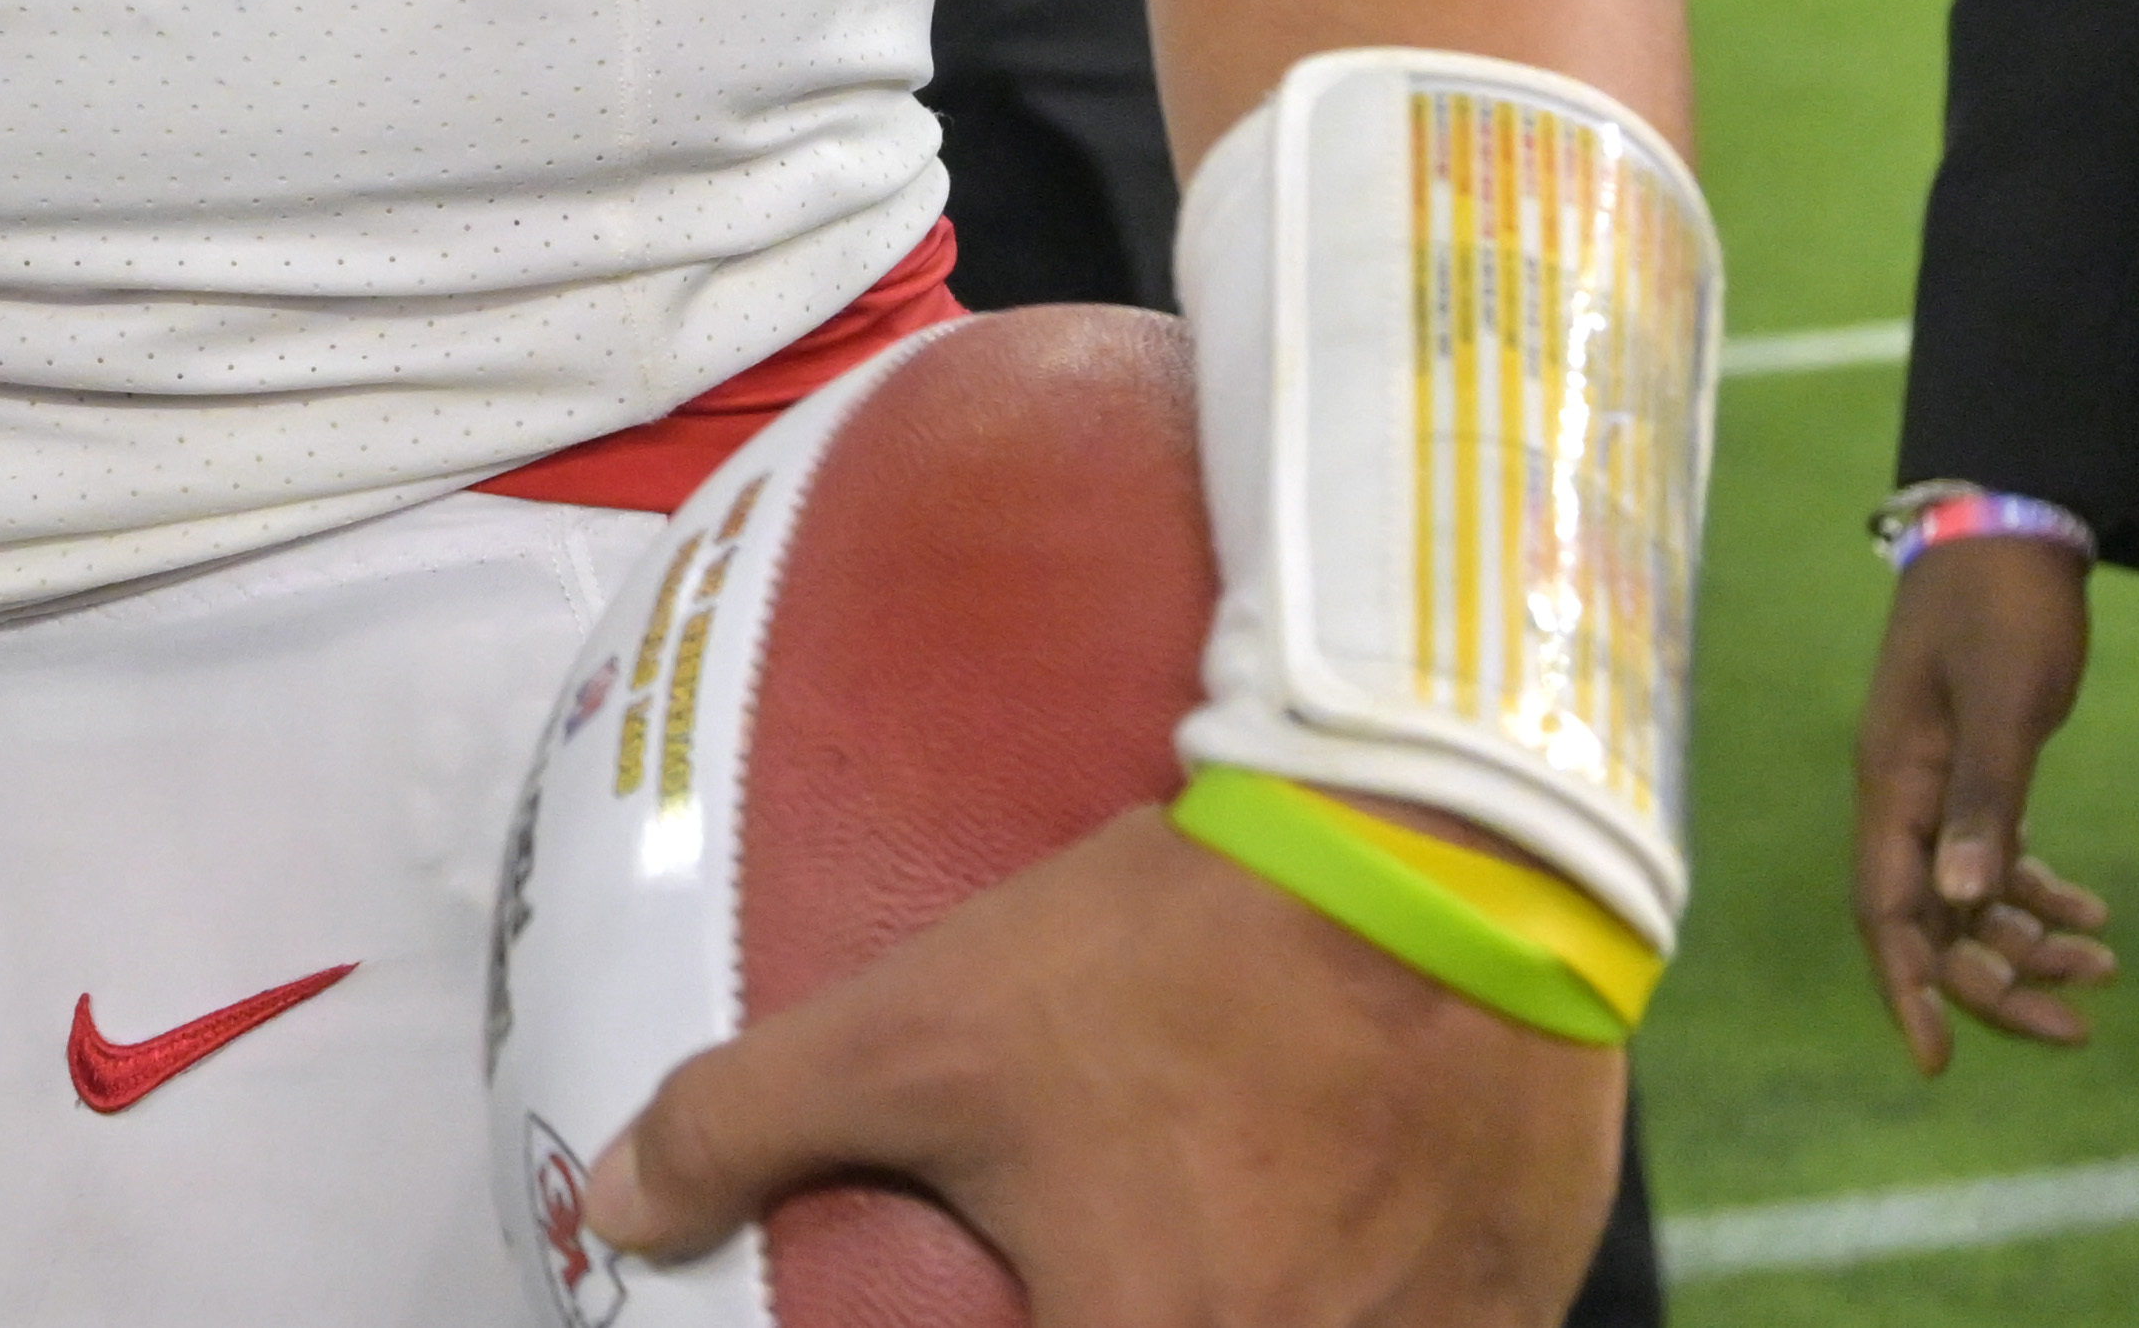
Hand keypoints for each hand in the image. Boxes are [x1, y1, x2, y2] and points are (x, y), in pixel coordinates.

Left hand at [588, 805, 1621, 1324]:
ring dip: (1257, 1307)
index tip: (1014, 1310)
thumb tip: (615, 1211)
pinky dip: (1376, 1306)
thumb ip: (745, 1122)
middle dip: (1136, 1318)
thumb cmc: (1160, 960)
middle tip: (1101, 1276)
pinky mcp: (1523, 1310)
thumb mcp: (919, 1030)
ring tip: (1226, 1252)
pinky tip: (1332, 1257)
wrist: (1437, 858)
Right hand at [1852, 535, 2118, 1065]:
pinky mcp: (1973, 771)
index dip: (1910, 987)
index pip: (1886, 910)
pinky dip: (2036, 894)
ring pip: (1968, 899)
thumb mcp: (2007, 703)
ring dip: (2027, 944)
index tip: (1942, 1060)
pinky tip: (2092, 913)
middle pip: (1931, 921)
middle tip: (2078, 1027)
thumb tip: (1964, 900)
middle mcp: (1903, 796)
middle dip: (1995, 984)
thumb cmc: (2005, 611)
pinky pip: (1992, 861)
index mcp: (1895, 783)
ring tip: (2108, 968)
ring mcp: (1935, 785)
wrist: (2011, 528)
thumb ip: (1987, 801)